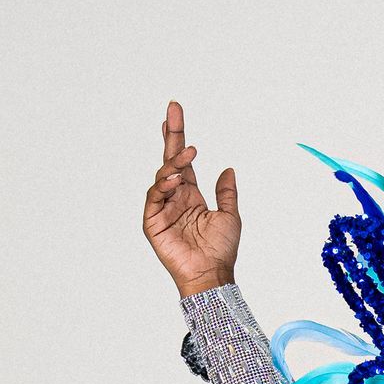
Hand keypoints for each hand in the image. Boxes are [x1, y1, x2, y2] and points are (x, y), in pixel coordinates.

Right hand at [143, 99, 240, 291]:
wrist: (212, 274)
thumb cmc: (221, 250)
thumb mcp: (230, 215)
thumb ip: (226, 193)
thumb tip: (228, 169)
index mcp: (191, 195)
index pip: (182, 161)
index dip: (178, 137)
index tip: (176, 113)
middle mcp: (175, 198)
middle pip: (169, 160)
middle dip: (171, 134)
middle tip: (173, 110)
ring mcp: (162, 208)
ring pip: (162, 175)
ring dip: (175, 162)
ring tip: (190, 153)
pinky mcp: (153, 222)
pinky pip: (154, 197)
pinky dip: (163, 185)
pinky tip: (176, 179)